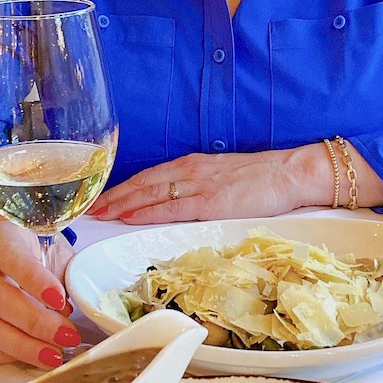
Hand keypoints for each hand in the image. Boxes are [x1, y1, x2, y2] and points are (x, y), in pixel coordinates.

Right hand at [0, 207, 79, 367]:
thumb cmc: (37, 246)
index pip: (11, 257)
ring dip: (24, 346)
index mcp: (3, 238)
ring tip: (55, 355)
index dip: (34, 280)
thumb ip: (63, 275)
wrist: (9, 244)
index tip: (60, 299)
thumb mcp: (55, 249)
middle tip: (66, 336)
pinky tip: (32, 357)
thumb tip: (74, 311)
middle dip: (36, 322)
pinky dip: (7, 355)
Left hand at [90, 146, 329, 224]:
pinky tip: (129, 218)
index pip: (149, 175)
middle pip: (142, 183)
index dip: (123, 187)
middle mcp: (191, 171)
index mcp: (194, 164)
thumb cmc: (265, 178)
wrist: (293, 172)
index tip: (103, 197)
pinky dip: (146, 212)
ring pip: (150, 194)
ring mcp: (200, 186)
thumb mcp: (225, 177)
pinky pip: (171, 207)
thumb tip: (181, 202)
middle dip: (113, 196)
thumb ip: (201, 187)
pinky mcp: (212, 202)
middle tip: (89, 208)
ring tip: (99, 214)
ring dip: (121, 205)